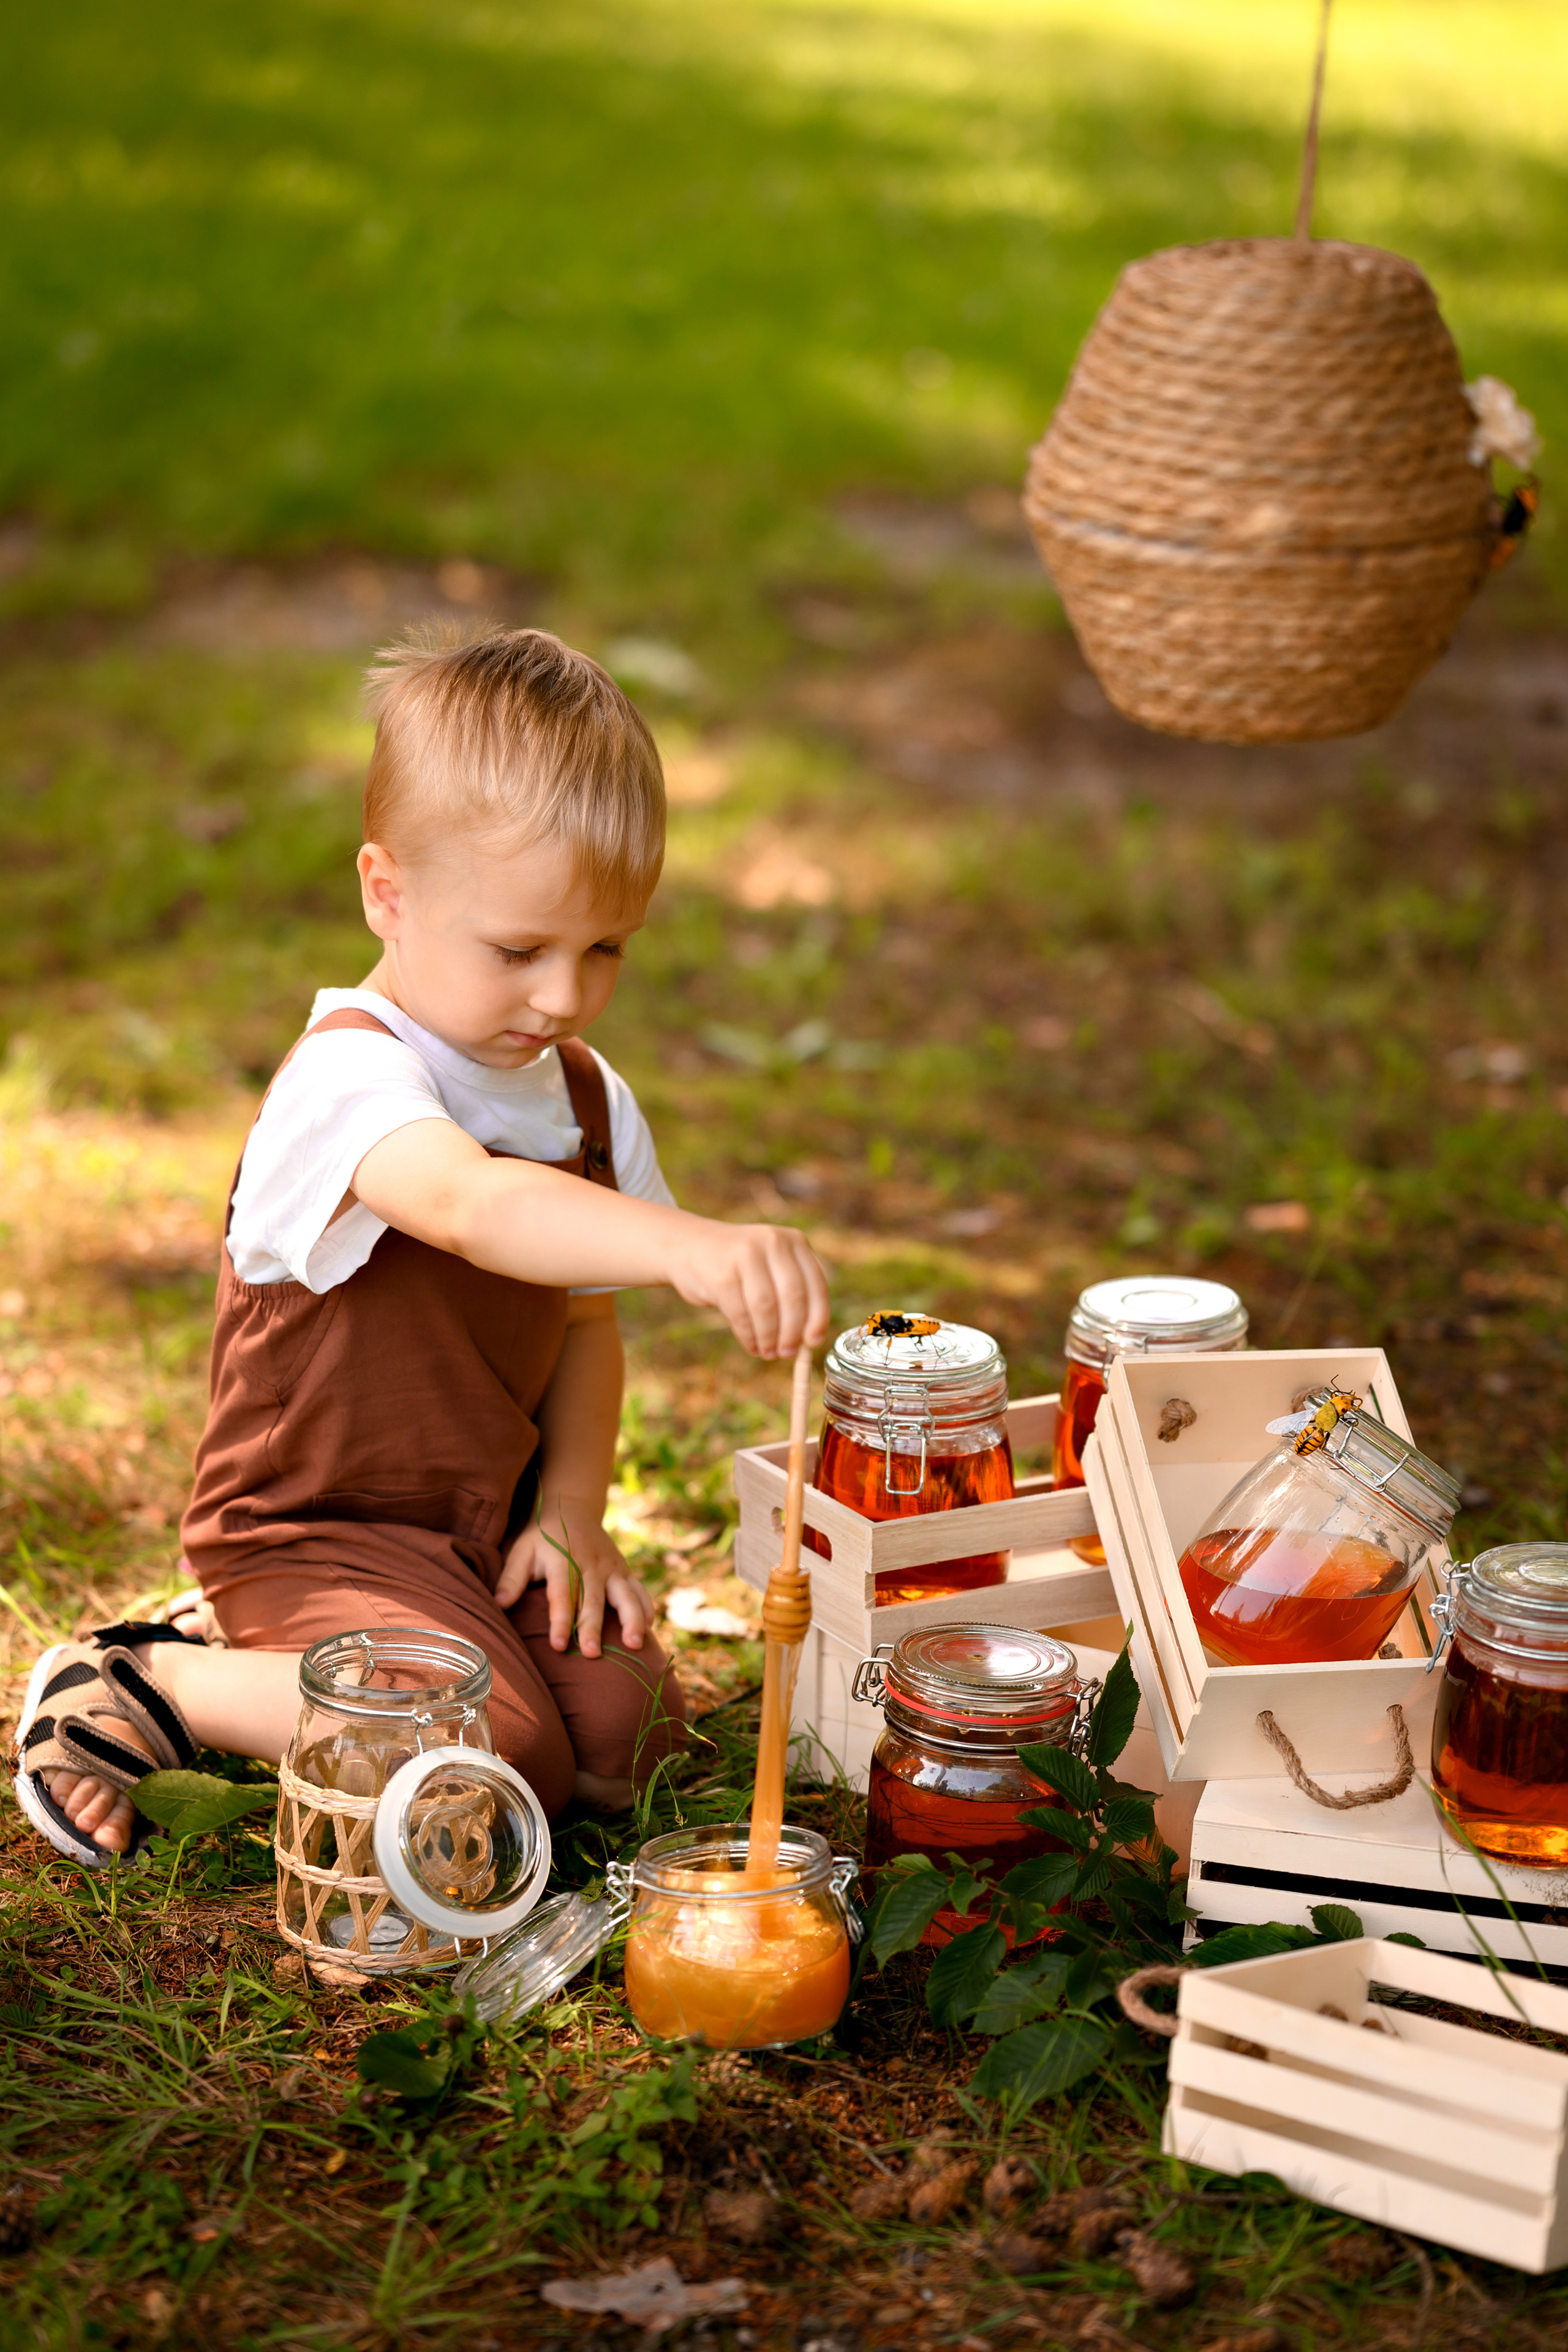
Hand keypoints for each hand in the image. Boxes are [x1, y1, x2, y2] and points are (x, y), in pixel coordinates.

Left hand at [497, 1498, 653, 1657]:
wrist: (572, 1509)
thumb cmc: (542, 1538)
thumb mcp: (522, 1550)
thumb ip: (511, 1577)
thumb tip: (498, 1604)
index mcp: (562, 1560)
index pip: (562, 1594)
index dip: (560, 1619)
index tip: (558, 1645)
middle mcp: (590, 1564)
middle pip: (593, 1600)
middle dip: (593, 1627)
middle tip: (593, 1654)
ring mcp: (611, 1567)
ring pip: (624, 1595)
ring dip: (630, 1619)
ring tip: (634, 1644)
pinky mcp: (624, 1570)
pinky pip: (638, 1590)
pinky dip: (645, 1607)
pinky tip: (648, 1629)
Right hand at [666, 1220, 830, 1358]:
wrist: (689, 1246)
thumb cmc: (739, 1267)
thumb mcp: (771, 1267)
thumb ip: (791, 1295)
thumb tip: (808, 1341)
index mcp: (794, 1241)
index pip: (816, 1284)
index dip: (818, 1318)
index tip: (813, 1343)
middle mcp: (773, 1242)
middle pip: (793, 1297)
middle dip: (792, 1332)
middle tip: (787, 1354)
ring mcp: (746, 1254)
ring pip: (766, 1307)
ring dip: (769, 1337)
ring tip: (768, 1352)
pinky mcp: (722, 1274)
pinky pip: (740, 1314)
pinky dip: (748, 1336)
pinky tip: (751, 1345)